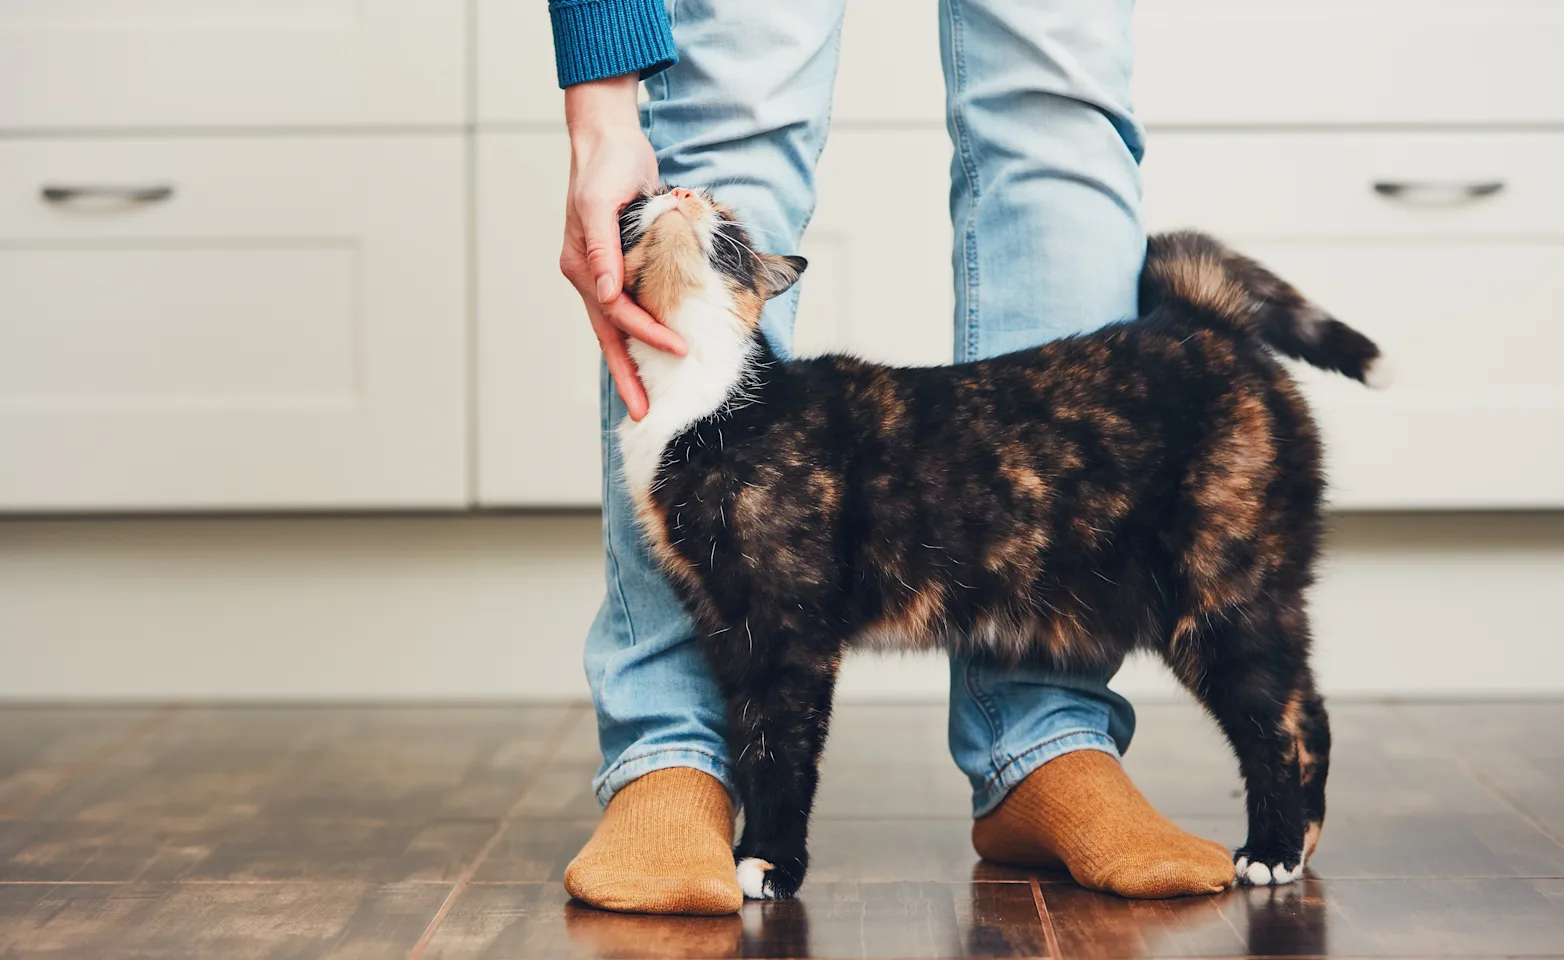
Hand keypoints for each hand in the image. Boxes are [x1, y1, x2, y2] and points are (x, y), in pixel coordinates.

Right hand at [561, 75, 685, 420]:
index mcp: (582, 264)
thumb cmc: (607, 165)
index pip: (617, 313)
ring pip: (617, 328)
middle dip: (626, 376)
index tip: (680, 349)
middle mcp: (589, 274)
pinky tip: (649, 354)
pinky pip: (628, 309)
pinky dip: (638, 334)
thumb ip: (603, 247)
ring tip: (643, 398)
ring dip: (630, 362)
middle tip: (643, 414)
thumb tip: (605, 291)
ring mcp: (602, 272)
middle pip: (610, 335)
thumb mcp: (602, 200)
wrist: (609, 139)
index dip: (648, 334)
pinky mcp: (619, 265)